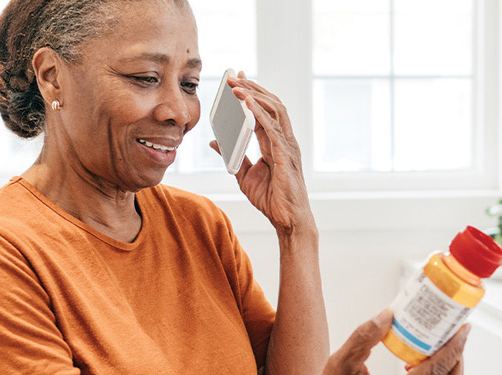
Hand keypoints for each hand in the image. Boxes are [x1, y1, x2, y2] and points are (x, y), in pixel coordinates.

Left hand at [209, 72, 313, 234]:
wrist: (287, 220)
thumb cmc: (272, 199)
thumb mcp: (244, 175)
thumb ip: (232, 156)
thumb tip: (214, 142)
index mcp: (275, 143)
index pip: (264, 111)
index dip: (252, 93)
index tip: (237, 80)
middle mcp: (284, 140)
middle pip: (271, 104)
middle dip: (252, 88)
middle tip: (234, 76)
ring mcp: (287, 146)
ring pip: (275, 110)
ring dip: (254, 95)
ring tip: (237, 86)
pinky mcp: (285, 155)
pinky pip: (273, 128)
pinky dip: (260, 113)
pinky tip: (247, 103)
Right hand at [323, 310, 469, 374]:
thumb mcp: (340, 366)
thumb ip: (361, 339)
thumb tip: (385, 316)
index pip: (437, 370)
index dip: (454, 347)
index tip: (463, 328)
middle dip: (455, 353)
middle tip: (454, 330)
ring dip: (445, 363)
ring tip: (438, 342)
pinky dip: (434, 373)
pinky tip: (418, 362)